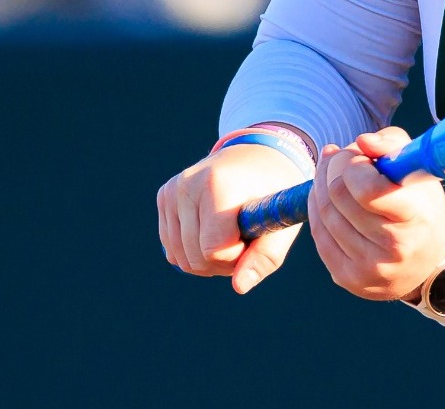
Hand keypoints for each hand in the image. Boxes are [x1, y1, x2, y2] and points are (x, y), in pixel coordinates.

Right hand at [157, 143, 307, 293]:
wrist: (258, 157)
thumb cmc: (272, 192)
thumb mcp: (279, 222)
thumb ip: (264, 257)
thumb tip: (240, 287)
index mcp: (217, 185)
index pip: (213, 250)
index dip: (236, 256)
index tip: (251, 238)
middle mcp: (187, 184)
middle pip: (193, 258)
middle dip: (221, 261)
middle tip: (242, 239)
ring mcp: (172, 190)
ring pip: (178, 257)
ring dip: (206, 258)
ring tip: (229, 235)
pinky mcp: (164, 196)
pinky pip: (170, 247)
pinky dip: (191, 250)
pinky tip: (211, 231)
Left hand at [310, 127, 444, 301]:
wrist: (428, 262)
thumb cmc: (420, 206)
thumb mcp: (416, 169)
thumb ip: (391, 144)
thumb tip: (361, 142)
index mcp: (415, 218)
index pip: (367, 190)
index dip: (354, 164)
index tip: (359, 155)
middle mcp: (393, 250)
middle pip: (338, 196)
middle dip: (334, 168)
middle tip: (341, 157)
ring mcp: (369, 268)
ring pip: (324, 213)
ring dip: (321, 185)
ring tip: (332, 172)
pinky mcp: (348, 278)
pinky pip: (319, 235)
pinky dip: (317, 209)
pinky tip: (325, 196)